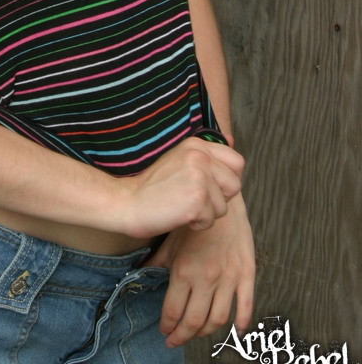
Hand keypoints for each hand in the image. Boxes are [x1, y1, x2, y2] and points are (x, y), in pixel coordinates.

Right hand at [122, 137, 244, 237]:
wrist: (127, 202)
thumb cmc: (153, 187)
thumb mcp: (180, 160)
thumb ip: (206, 153)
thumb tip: (231, 139)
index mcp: (196, 144)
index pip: (237, 162)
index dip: (226, 179)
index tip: (207, 186)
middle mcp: (200, 156)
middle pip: (234, 185)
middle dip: (218, 198)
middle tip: (192, 198)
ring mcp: (199, 176)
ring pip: (223, 206)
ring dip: (205, 213)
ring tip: (182, 206)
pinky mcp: (197, 199)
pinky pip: (211, 221)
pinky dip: (196, 224)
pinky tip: (178, 214)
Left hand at [146, 192, 254, 347]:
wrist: (221, 200)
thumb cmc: (193, 220)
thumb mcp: (169, 240)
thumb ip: (155, 262)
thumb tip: (136, 275)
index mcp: (184, 271)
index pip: (173, 311)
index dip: (167, 326)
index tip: (164, 331)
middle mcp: (206, 278)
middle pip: (194, 321)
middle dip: (182, 336)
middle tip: (175, 340)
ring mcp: (228, 278)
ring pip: (218, 319)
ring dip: (206, 334)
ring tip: (197, 334)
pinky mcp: (246, 274)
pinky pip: (246, 306)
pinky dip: (241, 323)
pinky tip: (235, 331)